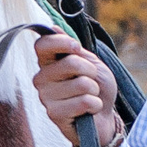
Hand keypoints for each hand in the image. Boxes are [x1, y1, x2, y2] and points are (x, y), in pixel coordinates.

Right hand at [31, 31, 123, 146]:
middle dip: (91, 71)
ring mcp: (45, 97)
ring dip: (94, 91)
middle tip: (91, 82)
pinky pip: (84, 101)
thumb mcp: (90, 64)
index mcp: (48, 64)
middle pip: (70, 62)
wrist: (104, 119)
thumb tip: (53, 28)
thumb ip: (73, 49)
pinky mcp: (54, 114)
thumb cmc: (97, 89)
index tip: (77, 48)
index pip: (42, 45)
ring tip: (89, 97)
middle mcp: (42, 79)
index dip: (62, 42)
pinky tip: (89, 111)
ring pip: (82, 83)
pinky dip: (95, 105)